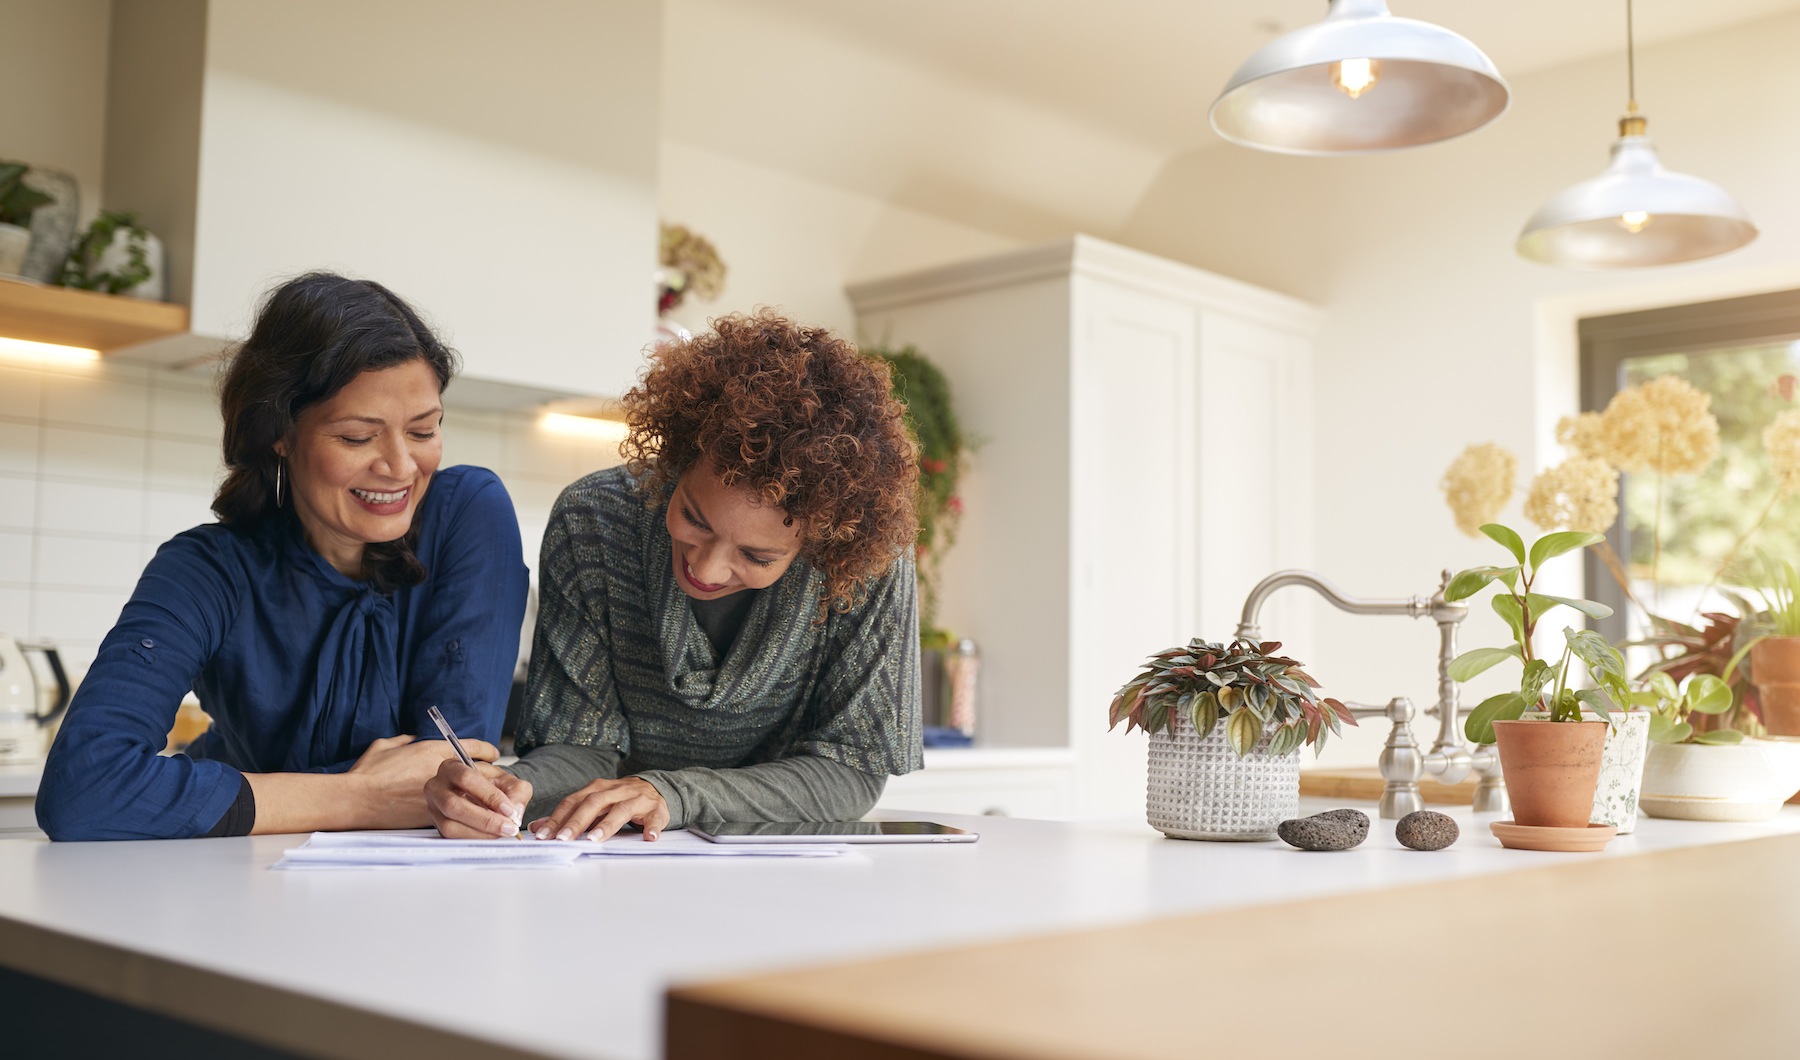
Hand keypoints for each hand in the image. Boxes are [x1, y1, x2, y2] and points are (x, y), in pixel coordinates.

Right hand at [348, 734, 498, 828]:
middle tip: (512, 807)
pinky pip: (458, 823)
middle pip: (480, 780)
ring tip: (505, 827)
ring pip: (472, 806)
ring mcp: (436, 795)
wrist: (355, 798)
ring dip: (491, 818)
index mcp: (432, 750)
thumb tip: (412, 742)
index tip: (495, 756)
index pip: (470, 748)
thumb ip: (405, 743)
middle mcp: (439, 772)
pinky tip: (482, 834)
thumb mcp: (387, 747)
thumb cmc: (368, 772)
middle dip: (499, 795)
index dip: (486, 752)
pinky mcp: (429, 817)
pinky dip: (472, 830)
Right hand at [425, 759, 532, 838]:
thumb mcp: (508, 781)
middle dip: (485, 820)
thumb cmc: (491, 785)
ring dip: (480, 833)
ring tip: (502, 832)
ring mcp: (434, 808)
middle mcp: (437, 787)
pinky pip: (452, 837)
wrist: (481, 794)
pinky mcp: (437, 826)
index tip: (508, 809)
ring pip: (450, 826)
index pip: (467, 779)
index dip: (489, 795)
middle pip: (454, 806)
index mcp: (452, 767)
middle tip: (508, 827)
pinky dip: (475, 839)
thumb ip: (517, 792)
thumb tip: (515, 813)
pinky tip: (491, 836)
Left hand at [530, 777, 667, 842]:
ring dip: (608, 825)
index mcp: (598, 789)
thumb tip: (537, 827)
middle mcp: (616, 790)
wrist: (656, 789)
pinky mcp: (656, 809)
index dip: (558, 818)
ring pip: (621, 809)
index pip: (573, 801)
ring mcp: (637, 798)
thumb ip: (567, 815)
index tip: (543, 835)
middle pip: (594, 803)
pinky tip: (649, 838)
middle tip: (563, 839)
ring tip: (595, 840)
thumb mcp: (593, 804)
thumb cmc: (619, 800)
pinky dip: (652, 827)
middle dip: (577, 822)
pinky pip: (655, 818)